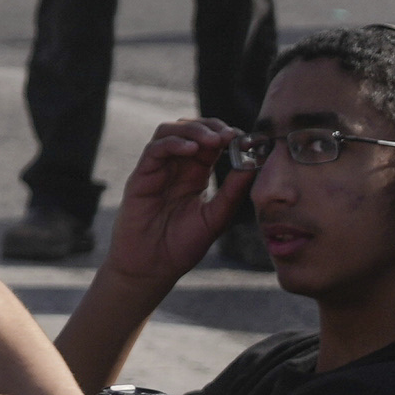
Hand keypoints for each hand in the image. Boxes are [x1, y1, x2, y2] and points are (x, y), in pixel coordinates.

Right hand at [100, 116, 246, 293]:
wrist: (153, 268)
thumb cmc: (182, 245)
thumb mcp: (216, 217)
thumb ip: (233, 191)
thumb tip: (254, 164)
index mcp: (195, 174)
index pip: (210, 142)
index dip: (227, 135)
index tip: (246, 139)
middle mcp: (175, 167)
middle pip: (190, 129)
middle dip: (212, 126)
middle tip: (231, 135)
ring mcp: (157, 170)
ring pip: (170, 131)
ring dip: (193, 130)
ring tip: (213, 140)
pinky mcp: (141, 177)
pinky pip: (155, 150)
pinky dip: (173, 144)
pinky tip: (192, 150)